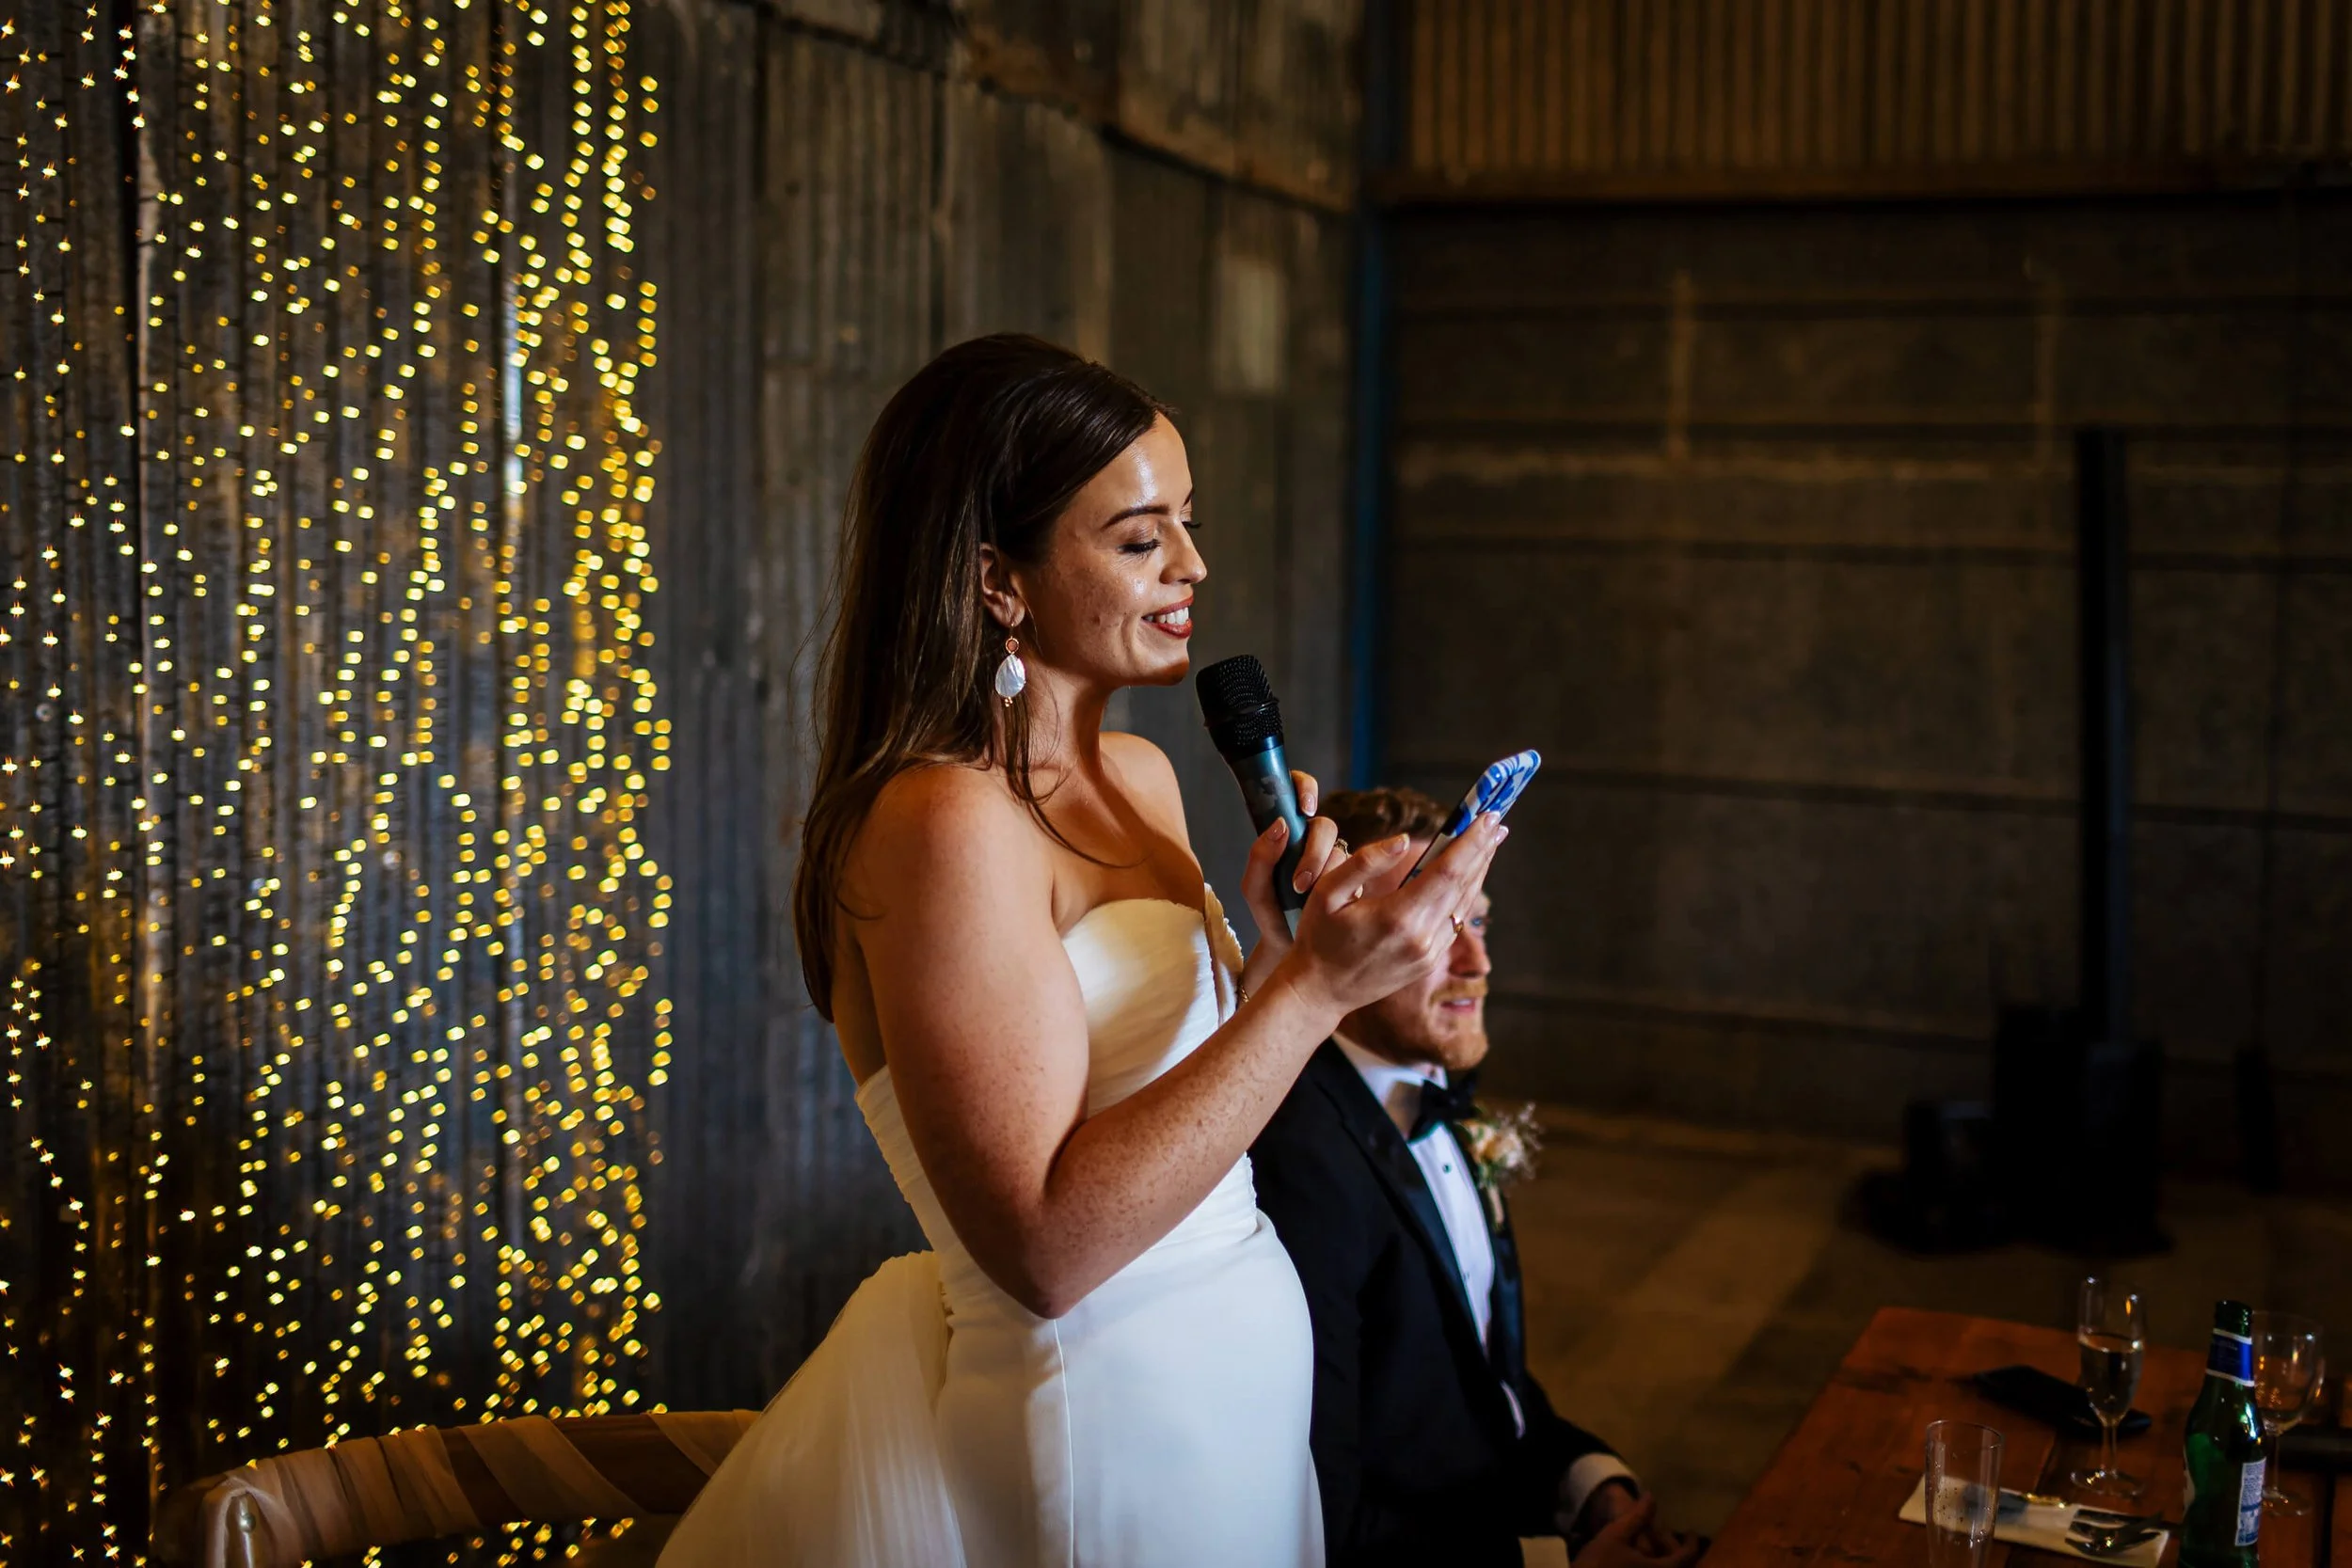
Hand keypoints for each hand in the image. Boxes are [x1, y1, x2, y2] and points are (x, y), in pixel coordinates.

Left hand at [1236, 770, 1345, 992]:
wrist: (1295, 953)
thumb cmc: (1273, 917)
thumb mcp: (1256, 892)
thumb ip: (1259, 859)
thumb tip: (1279, 826)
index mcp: (1287, 834)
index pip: (1298, 791)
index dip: (1305, 789)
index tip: (1304, 808)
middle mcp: (1313, 841)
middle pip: (1325, 825)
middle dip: (1315, 850)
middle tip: (1300, 882)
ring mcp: (1337, 859)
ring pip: (1343, 849)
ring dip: (1328, 873)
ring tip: (1310, 901)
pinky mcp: (1358, 878)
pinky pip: (1361, 871)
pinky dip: (1347, 886)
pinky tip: (1335, 905)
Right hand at [1270, 811, 1505, 1019]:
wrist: (1321, 991)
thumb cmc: (1319, 938)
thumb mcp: (1327, 893)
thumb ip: (1364, 862)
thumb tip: (1405, 839)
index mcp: (1397, 917)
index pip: (1447, 871)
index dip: (1470, 841)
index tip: (1486, 816)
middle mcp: (1421, 938)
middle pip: (1464, 885)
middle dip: (1482, 849)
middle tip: (1496, 820)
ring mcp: (1429, 953)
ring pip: (1464, 904)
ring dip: (1479, 870)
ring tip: (1490, 841)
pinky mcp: (1429, 961)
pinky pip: (1456, 921)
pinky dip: (1466, 894)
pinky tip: (1469, 876)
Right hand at [1568, 1494, 1703, 1567]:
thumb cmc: (1599, 1564)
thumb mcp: (1616, 1535)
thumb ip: (1637, 1516)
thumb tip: (1650, 1497)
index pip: (1686, 1556)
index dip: (1691, 1543)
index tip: (1691, 1532)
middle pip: (1679, 1567)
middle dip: (1679, 1553)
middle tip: (1675, 1539)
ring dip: (1667, 1561)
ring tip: (1659, 1550)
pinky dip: (1655, 1566)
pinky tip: (1644, 1562)